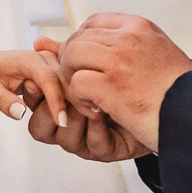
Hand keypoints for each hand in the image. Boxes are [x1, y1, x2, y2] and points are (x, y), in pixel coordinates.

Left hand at [0, 48, 70, 127]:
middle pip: (66, 83)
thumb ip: (3, 101)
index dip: (56, 102)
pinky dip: (63, 103)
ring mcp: (52, 66)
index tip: (60, 123)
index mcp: (29, 58)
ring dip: (63, 104)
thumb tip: (20, 113)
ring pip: (69, 88)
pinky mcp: (54, 75)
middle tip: (57, 126)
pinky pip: (66, 91)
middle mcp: (45, 58)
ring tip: (42, 113)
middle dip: (66, 104)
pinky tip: (50, 112)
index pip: (49, 80)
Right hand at [24, 39, 150, 161]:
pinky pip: (94, 145)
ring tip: (92, 99)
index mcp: (58, 104)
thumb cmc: (123, 80)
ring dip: (77, 116)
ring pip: (66, 139)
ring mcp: (85, 140)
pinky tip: (104, 112)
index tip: (37, 79)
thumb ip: (67, 54)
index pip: (32, 105)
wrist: (159, 101)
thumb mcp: (92, 62)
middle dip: (55, 104)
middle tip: (68, 86)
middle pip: (40, 126)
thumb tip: (39, 42)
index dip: (33, 94)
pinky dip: (97, 129)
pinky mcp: (106, 150)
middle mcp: (68, 125)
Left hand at [56, 14, 191, 152]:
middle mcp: (128, 38)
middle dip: (74, 65)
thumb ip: (111, 46)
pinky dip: (80, 100)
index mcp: (140, 27)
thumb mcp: (150, 56)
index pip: (93, 23)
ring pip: (71, 57)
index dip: (85, 45)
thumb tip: (45, 42)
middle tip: (87, 87)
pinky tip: (98, 110)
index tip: (93, 67)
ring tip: (92, 99)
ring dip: (75, 81)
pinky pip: (75, 84)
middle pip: (77, 40)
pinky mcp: (112, 86)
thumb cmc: (177, 92)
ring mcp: (119, 61)